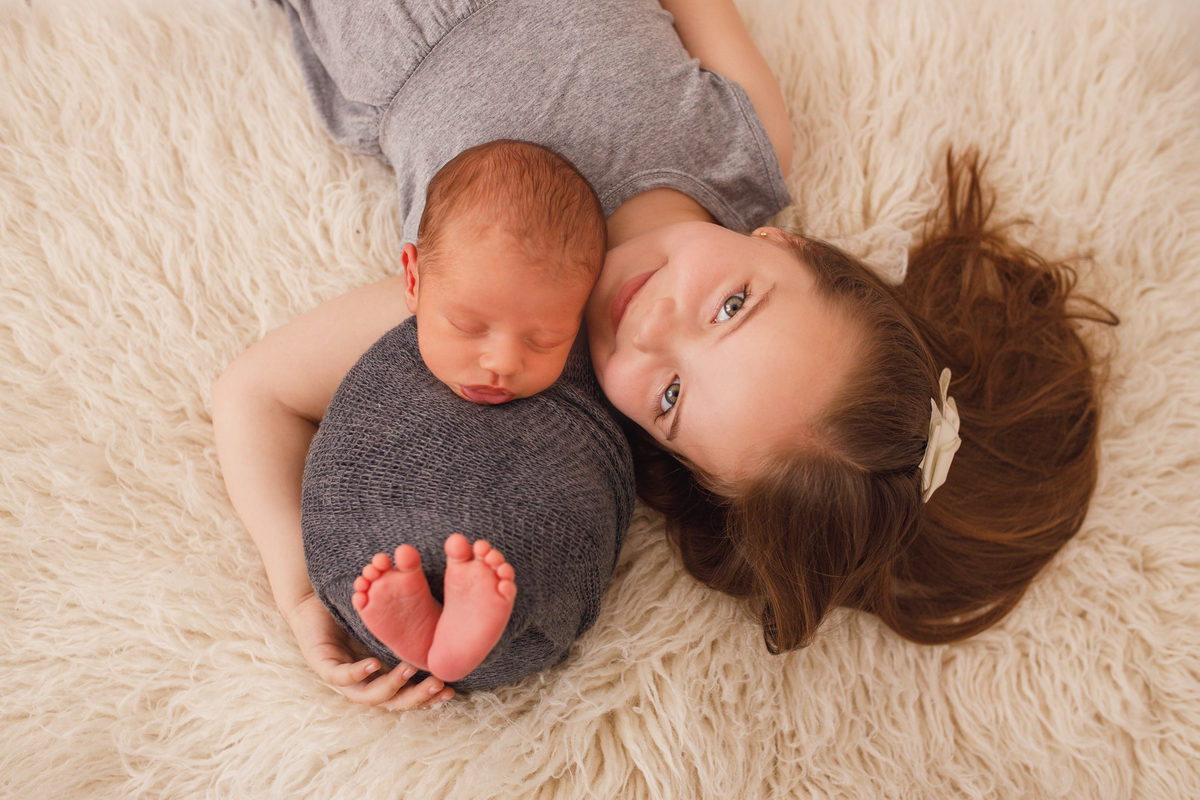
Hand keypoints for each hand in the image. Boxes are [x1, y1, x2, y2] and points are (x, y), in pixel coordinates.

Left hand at [285, 593, 454, 709]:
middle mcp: (361, 684)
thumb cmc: (353, 613)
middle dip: (416, 696)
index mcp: (378, 678)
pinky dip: (357, 673)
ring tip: (409, 670)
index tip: (450, 690)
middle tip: (438, 684)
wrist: (313, 600)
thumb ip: (406, 637)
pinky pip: (340, 676)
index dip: (427, 698)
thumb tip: (443, 636)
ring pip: (368, 695)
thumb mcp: (385, 627)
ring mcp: (341, 678)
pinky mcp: (323, 666)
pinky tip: (373, 664)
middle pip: (390, 702)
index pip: (405, 696)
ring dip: (391, 685)